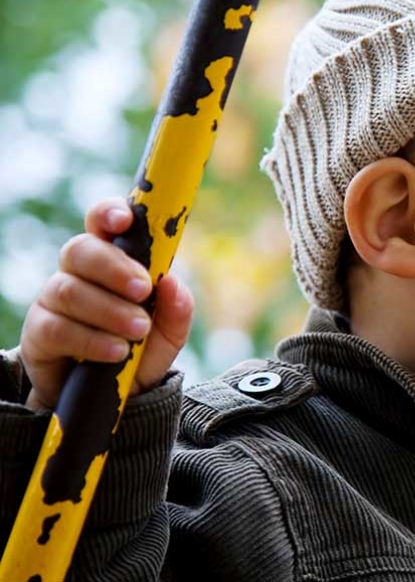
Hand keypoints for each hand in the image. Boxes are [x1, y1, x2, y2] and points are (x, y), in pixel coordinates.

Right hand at [18, 197, 193, 410]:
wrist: (117, 398)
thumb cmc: (143, 351)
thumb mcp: (170, 332)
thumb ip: (177, 308)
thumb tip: (171, 282)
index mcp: (112, 261)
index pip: (102, 223)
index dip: (109, 213)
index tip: (125, 221)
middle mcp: (78, 274)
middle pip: (80, 249)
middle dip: (114, 267)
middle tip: (143, 290)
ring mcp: (54, 301)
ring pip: (69, 289)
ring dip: (109, 310)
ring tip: (138, 330)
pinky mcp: (39, 333)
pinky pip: (57, 328)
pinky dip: (91, 339)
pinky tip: (116, 351)